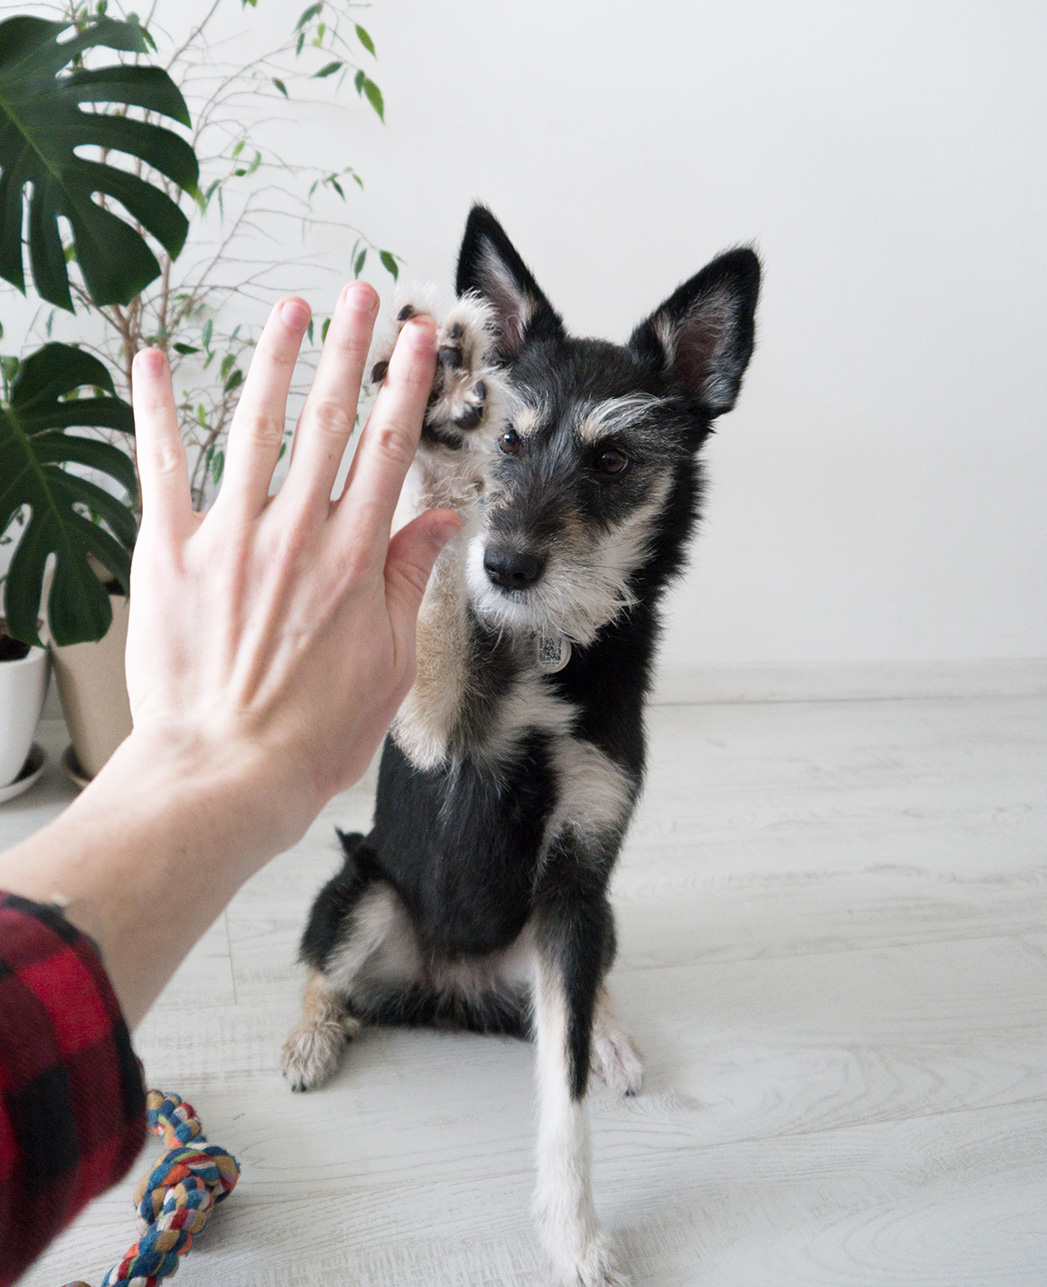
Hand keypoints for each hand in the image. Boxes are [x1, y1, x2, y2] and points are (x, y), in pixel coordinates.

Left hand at [126, 283, 457, 829]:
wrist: (228, 773)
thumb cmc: (313, 733)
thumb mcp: (393, 663)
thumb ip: (412, 580)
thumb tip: (441, 520)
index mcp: (357, 559)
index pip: (387, 449)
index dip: (405, 385)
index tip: (417, 338)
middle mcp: (297, 533)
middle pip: (329, 420)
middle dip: (350, 348)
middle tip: (362, 292)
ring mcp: (230, 537)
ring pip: (257, 427)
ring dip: (275, 360)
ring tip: (291, 307)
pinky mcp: (170, 555)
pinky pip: (162, 468)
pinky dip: (157, 411)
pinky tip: (157, 363)